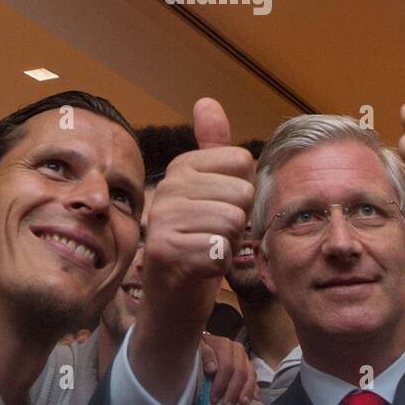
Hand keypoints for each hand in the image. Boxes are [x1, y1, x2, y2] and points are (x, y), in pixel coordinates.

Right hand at [129, 98, 254, 404]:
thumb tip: (207, 100)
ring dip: (228, 245)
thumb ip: (214, 149)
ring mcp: (162, 217)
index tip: (218, 212)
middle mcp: (167, 185)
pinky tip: (200, 268)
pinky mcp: (163, 249)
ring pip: (232, 221)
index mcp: (182, 167)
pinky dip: (218, 265)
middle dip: (238, 223)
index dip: (243, 195)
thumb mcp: (211, 193)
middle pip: (241, 192)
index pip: (242, 162)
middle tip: (214, 237)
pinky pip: (219, 248)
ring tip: (207, 251)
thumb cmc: (200, 245)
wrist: (174, 303)